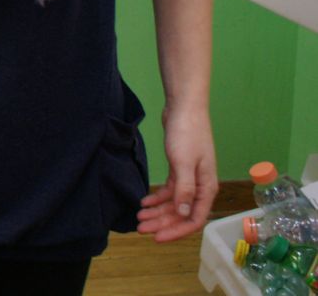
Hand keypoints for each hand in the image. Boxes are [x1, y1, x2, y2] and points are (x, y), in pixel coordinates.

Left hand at [136, 104, 215, 241]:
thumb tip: (183, 214)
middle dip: (162, 223)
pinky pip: (170, 190)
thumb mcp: (183, 163)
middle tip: (140, 228)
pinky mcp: (180, 169)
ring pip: (174, 202)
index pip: (193, 219)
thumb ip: (185, 189)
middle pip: (181, 213)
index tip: (156, 237)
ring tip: (139, 216)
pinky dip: (158, 197)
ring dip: (158, 211)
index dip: (176, 231)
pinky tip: (144, 201)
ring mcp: (190, 178)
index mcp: (207, 188)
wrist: (184, 108)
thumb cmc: (187, 133)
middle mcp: (201, 186)